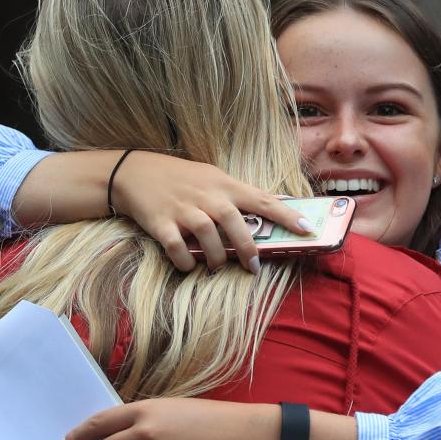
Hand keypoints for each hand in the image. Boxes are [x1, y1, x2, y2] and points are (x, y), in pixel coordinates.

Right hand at [111, 152, 313, 272]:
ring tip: (219, 267)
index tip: (307, 229)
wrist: (133, 171)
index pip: (262, 199)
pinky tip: (189, 265)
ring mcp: (182, 209)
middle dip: (248, 248)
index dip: (286, 215)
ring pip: (207, 236)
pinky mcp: (160, 223)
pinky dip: (185, 261)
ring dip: (217, 258)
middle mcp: (206, 196)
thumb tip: (271, 206)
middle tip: (254, 266)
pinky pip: (176, 248)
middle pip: (234, 222)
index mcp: (224, 184)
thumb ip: (238, 194)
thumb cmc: (180, 177)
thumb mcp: (212, 177)